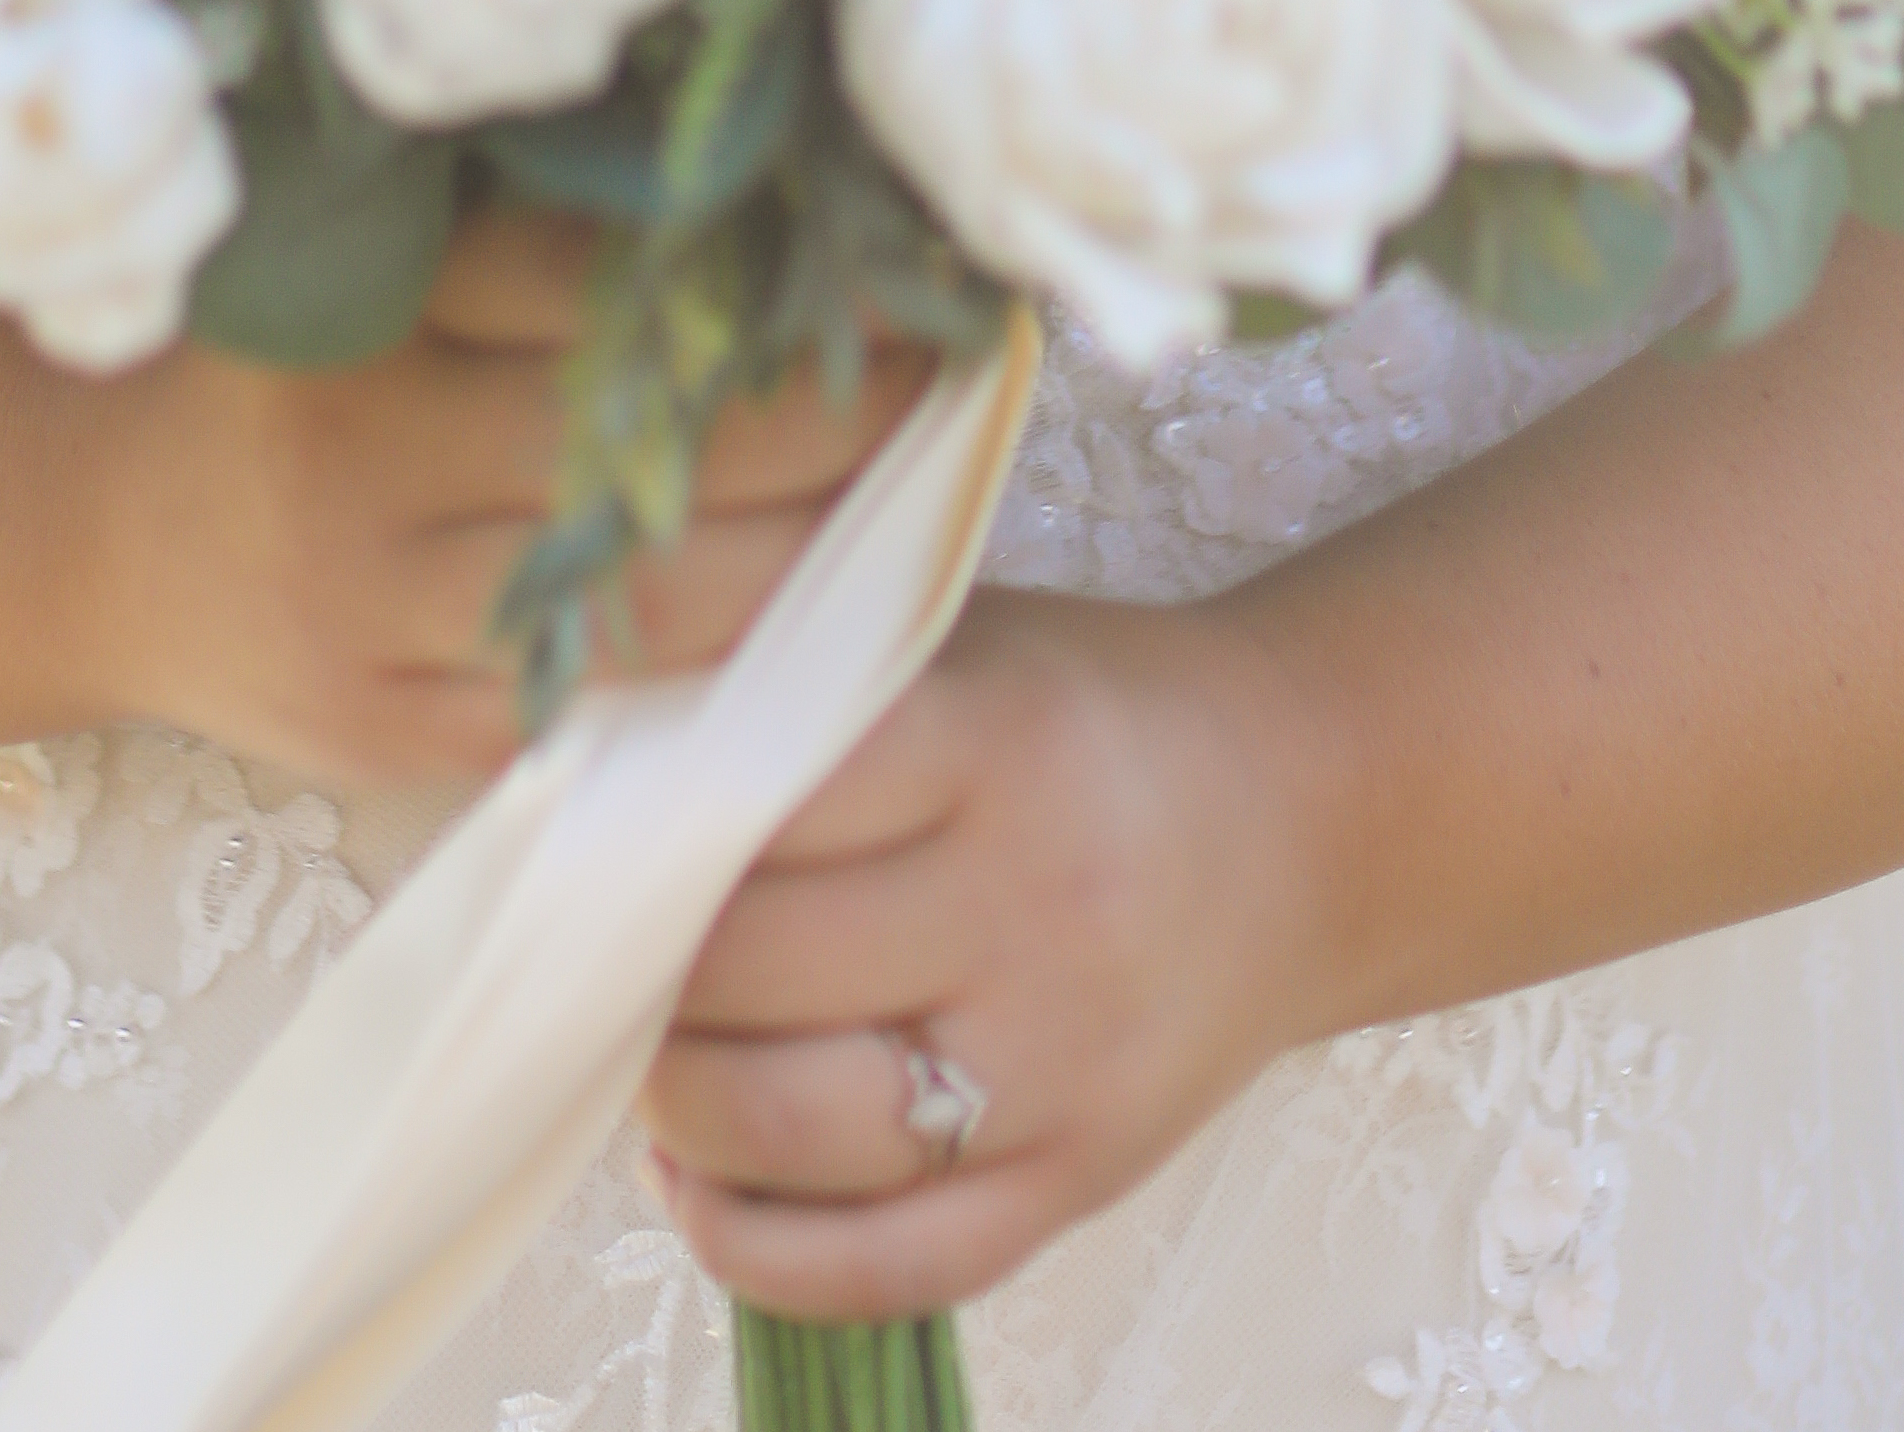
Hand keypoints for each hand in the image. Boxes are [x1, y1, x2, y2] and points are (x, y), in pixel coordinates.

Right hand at [65, 203, 926, 791]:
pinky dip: (717, 676)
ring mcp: (374, 612)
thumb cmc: (258, 359)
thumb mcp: (351, 256)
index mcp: (363, 309)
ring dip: (813, 555)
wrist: (73, 537)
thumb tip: (761, 181)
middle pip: (662, 447)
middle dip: (834, 416)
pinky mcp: (388, 731)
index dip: (778, 271)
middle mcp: (363, 459)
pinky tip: (812, 626)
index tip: (905, 249)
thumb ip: (515, 229)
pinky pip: (597, 712)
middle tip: (946, 366)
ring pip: (656, 596)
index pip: (613, 284)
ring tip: (915, 490)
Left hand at [639, 584, 1323, 1315]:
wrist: (1314, 814)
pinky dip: (754, 1247)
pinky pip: (885, 1267)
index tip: (596, 814)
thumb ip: (806, 673)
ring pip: (797, 1130)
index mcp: (1000, 742)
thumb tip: (588, 733)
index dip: (650, 819)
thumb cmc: (1095, 709)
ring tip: (653, 1049)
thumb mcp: (966, 637)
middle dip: (640, 961)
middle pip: (756, 968)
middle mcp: (1037, 909)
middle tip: (601, 937)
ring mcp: (1063, 1067)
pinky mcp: (1079, 1183)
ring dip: (677, 1103)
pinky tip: (697, 1181)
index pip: (763, 797)